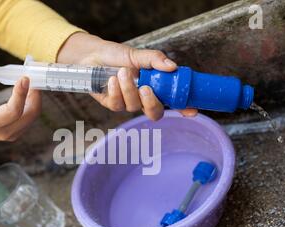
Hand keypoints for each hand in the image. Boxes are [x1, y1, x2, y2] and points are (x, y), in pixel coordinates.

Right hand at [0, 49, 41, 154]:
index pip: (13, 111)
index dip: (21, 94)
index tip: (25, 78)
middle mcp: (5, 131)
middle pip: (30, 114)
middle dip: (34, 94)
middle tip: (33, 77)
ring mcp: (13, 134)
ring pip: (33, 116)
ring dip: (35, 98)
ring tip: (32, 83)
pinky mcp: (17, 133)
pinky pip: (31, 118)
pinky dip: (32, 104)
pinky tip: (29, 92)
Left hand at [57, 33, 197, 119]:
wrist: (93, 56)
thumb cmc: (117, 56)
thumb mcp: (137, 55)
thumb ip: (155, 60)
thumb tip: (172, 67)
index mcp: (154, 87)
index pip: (172, 101)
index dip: (184, 108)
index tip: (192, 111)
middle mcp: (142, 98)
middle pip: (155, 113)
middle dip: (151, 103)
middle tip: (145, 87)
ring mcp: (127, 103)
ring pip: (133, 106)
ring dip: (128, 89)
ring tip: (122, 72)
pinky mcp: (111, 104)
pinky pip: (117, 104)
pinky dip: (115, 91)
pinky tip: (111, 79)